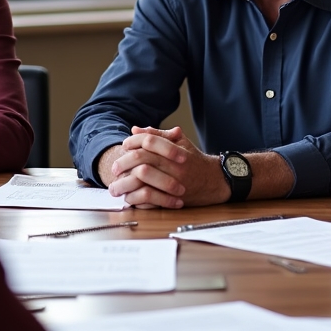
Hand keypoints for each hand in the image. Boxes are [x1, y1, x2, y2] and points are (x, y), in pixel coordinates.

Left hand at [106, 126, 229, 208]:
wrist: (215, 181)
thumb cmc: (194, 160)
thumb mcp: (180, 142)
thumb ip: (157, 135)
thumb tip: (135, 130)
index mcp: (175, 150)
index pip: (148, 141)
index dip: (133, 142)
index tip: (124, 146)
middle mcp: (174, 166)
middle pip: (141, 160)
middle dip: (123, 163)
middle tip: (115, 168)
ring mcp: (173, 183)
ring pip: (143, 180)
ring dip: (125, 183)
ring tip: (115, 187)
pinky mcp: (172, 199)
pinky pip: (149, 200)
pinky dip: (135, 199)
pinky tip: (128, 197)